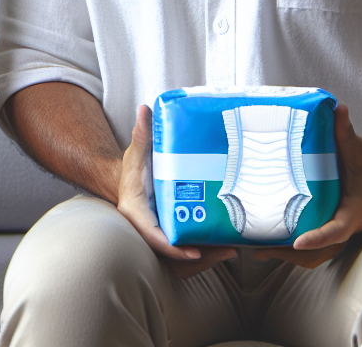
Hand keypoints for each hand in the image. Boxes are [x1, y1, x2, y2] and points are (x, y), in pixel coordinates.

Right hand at [117, 105, 235, 278]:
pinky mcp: (171, 230)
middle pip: (173, 248)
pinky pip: (186, 240)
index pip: (155, 238)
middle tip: (226, 248)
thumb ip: (142, 134)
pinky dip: (202, 240)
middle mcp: (148, 228)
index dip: (175, 249)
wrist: (130, 179)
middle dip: (198, 251)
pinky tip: (223, 236)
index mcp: (137, 214)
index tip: (195, 252)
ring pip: (182, 247)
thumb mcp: (136, 152)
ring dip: (205, 248)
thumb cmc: (132, 169)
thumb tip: (144, 110)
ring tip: (232, 245)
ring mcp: (160, 231)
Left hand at [255, 103, 361, 268]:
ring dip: (286, 255)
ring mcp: (338, 233)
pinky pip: (312, 248)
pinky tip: (270, 240)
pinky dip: (292, 249)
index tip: (298, 242)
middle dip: (289, 253)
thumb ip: (345, 132)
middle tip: (259, 247)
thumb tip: (338, 107)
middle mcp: (345, 227)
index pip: (337, 230)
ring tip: (256, 248)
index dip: (318, 237)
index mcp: (353, 212)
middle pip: (318, 252)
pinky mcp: (331, 230)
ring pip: (313, 256)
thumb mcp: (359, 151)